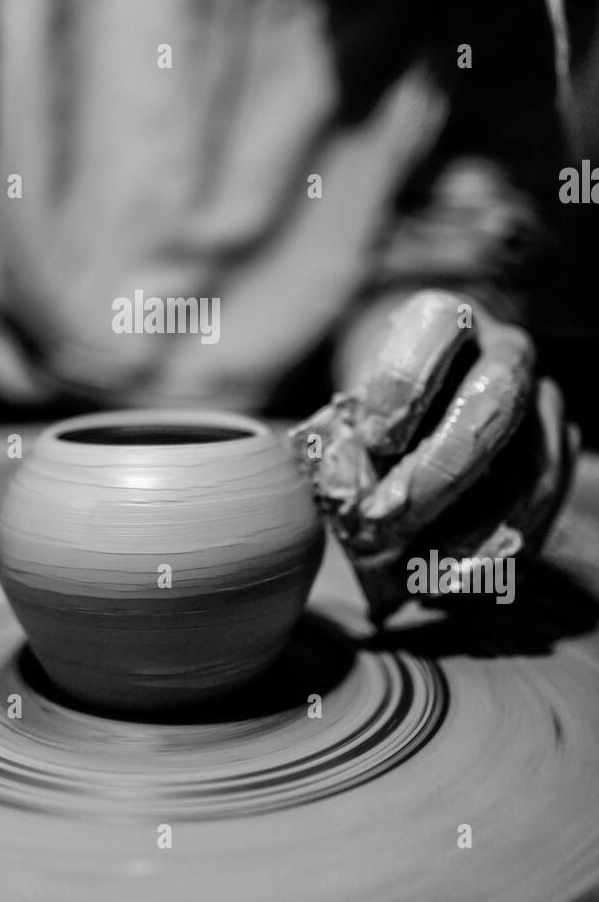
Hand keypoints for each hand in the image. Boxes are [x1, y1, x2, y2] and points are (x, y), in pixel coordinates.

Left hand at [290, 290, 576, 622]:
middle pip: (492, 404)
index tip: (371, 441)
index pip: (438, 329)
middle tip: (384, 521)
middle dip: (438, 472)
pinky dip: (502, 555)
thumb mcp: (348, 399)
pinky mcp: (556, 455)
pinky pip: (545, 511)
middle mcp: (505, 351)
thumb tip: (345, 507)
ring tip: (422, 579)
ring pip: (534, 467)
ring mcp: (541, 404)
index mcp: (445, 316)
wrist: (424, 386)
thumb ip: (344, 441)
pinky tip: (454, 584)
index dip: (404, 388)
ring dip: (478, 533)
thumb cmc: (373, 398)